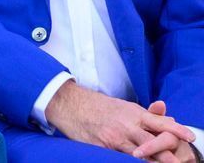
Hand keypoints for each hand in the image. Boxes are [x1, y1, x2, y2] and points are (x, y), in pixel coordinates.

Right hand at [46, 81, 194, 155]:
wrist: (71, 105)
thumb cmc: (99, 106)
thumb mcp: (124, 106)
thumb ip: (146, 115)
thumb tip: (168, 117)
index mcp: (135, 114)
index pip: (161, 122)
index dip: (177, 129)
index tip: (190, 137)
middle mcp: (127, 125)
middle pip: (153, 142)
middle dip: (168, 155)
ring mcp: (115, 137)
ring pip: (139, 154)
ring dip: (152, 162)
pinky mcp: (103, 147)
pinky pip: (120, 158)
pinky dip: (130, 162)